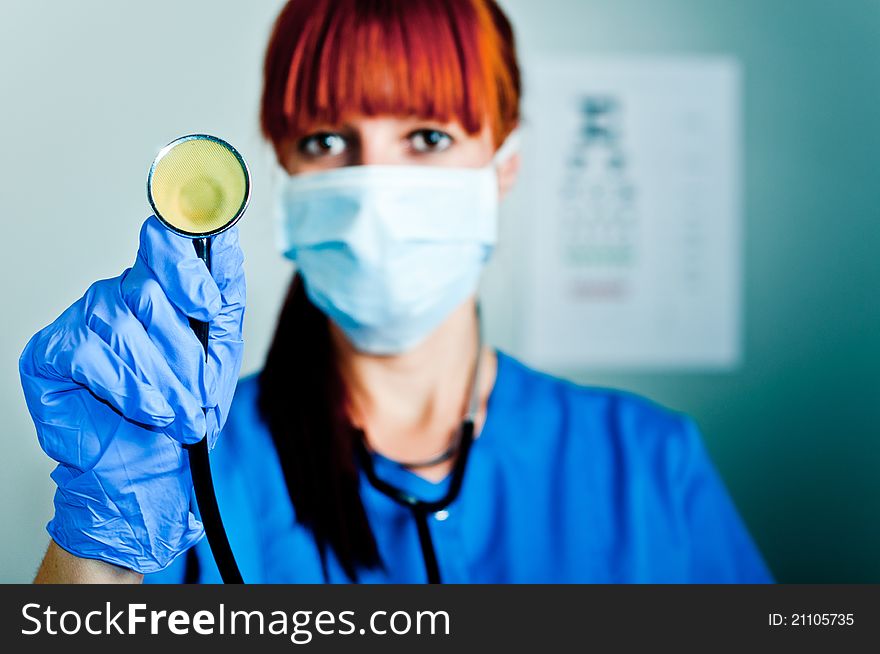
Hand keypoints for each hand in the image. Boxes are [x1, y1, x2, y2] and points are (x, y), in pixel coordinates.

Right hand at [19, 216, 244, 572]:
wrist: (149, 472)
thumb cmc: (184, 412)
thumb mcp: (220, 355)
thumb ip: (224, 300)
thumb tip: (228, 245)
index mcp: (160, 288)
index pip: (165, 242)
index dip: (186, 266)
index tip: (207, 304)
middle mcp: (119, 294)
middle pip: (151, 292)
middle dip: (184, 354)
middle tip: (198, 393)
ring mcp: (82, 319)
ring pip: (124, 326)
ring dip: (161, 380)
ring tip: (178, 414)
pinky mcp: (51, 351)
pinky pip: (92, 353)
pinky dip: (128, 388)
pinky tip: (146, 410)